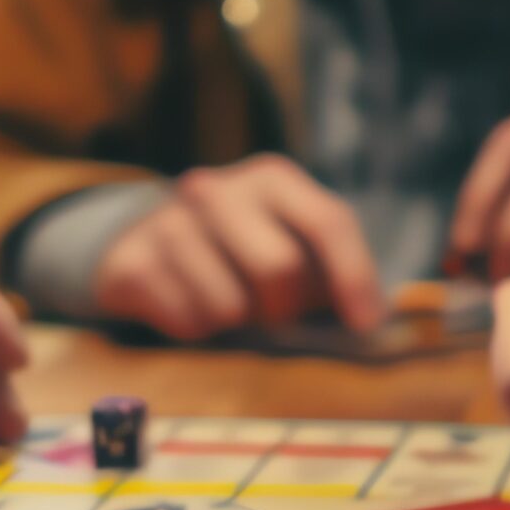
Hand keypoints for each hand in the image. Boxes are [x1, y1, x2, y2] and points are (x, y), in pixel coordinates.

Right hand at [91, 156, 384, 340]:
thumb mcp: (287, 242)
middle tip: (274, 315)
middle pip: (280, 269)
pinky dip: (196, 331)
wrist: (143, 243)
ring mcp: (169, 220)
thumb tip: (376, 324)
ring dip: (236, 325)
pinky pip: (186, 323)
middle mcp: (217, 188)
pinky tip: (188, 306)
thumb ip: (330, 272)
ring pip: (228, 306)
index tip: (365, 325)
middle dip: (286, 308)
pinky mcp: (133, 260)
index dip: (354, 276)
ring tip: (225, 305)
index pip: (328, 222)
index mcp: (272, 179)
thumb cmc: (239, 251)